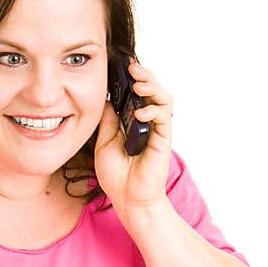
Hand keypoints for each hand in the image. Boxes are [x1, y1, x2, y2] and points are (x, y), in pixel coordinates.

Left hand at [93, 57, 172, 213]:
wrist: (127, 199)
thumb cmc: (116, 176)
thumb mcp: (103, 142)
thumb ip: (107, 120)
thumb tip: (105, 97)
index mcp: (133, 121)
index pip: (136, 93)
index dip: (131, 79)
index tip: (120, 67)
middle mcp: (147, 122)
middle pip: (152, 91)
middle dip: (144, 76)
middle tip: (131, 68)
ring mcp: (157, 130)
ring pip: (163, 99)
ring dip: (152, 87)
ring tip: (138, 84)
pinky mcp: (163, 140)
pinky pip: (164, 118)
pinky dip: (153, 111)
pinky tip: (140, 113)